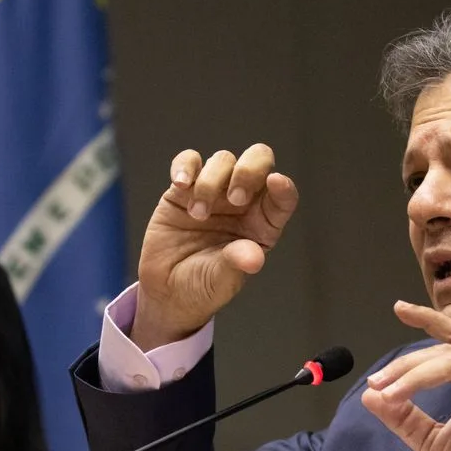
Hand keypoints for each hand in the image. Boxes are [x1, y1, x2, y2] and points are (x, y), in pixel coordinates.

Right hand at [131, 143, 298, 350]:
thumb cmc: (202, 286)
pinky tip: (181, 184)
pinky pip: (189, 161)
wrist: (166, 290)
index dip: (284, 187)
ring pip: (223, 160)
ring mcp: (214, 192)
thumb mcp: (221, 281)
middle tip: (234, 198)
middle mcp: (243, 203)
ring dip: (211, 183)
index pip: (282, 198)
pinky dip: (185, 166)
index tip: (276, 182)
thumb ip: (236, 264)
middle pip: (258, 161)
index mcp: (262, 225)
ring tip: (197, 215)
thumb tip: (254, 258)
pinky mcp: (183, 189)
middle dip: (248, 172)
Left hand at [361, 301, 450, 450]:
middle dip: (407, 365)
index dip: (408, 360)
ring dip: (420, 368)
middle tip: (378, 382)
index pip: (440, 357)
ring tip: (390, 384)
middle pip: (445, 354)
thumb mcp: (427, 439)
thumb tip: (370, 394)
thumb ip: (402, 416)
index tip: (377, 377)